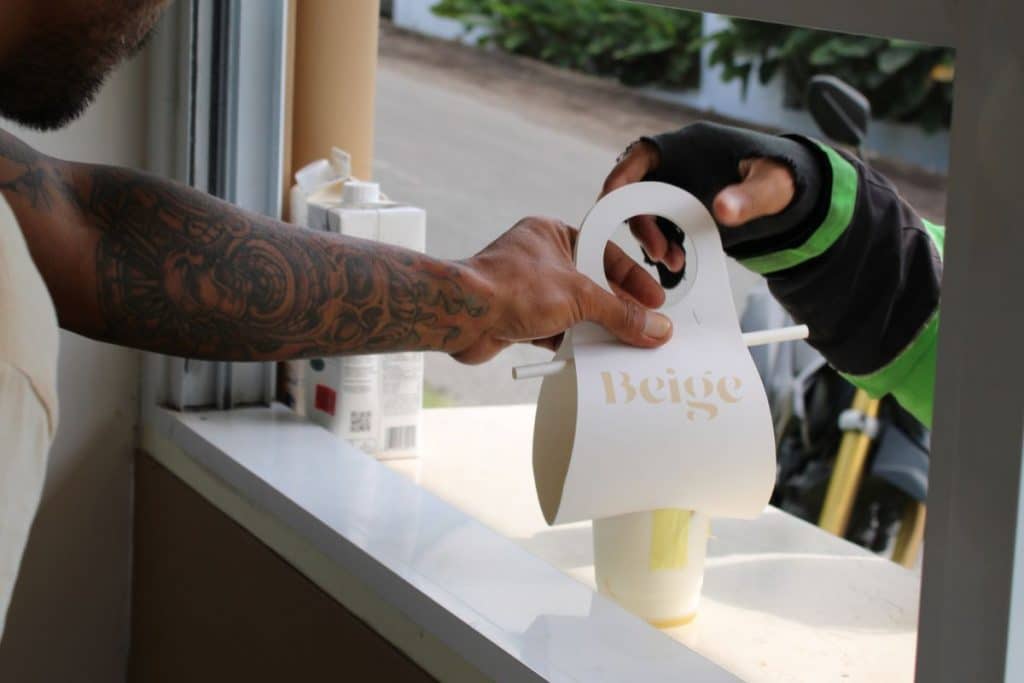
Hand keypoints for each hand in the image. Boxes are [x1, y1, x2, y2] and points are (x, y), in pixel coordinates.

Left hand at [455, 217, 671, 363]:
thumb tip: (656, 328)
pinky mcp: (517, 318)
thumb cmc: (512, 288)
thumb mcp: (578, 297)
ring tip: (626, 347)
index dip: (632, 278)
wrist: (461, 316)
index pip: (605, 252)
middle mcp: (540, 258)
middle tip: (647, 329)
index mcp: (553, 234)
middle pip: (591, 284)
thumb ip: (619, 313)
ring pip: (574, 311)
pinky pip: (555, 330)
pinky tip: (592, 359)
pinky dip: (572, 344)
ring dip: (595, 330)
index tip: (656, 300)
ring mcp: (527, 289)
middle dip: (617, 309)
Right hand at [601, 122, 819, 272]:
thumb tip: (723, 209)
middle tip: (660, 252)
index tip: (610, 203)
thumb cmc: (781, 178)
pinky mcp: (679, 206)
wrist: (790, 193)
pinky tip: (677, 260)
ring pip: (643, 210)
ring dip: (649, 237)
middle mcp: (673, 163)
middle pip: (635, 188)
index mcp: (687, 145)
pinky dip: (661, 242)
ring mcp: (674, 185)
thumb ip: (748, 198)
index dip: (619, 178)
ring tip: (673, 261)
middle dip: (640, 221)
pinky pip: (658, 224)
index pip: (641, 155)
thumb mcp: (770, 188)